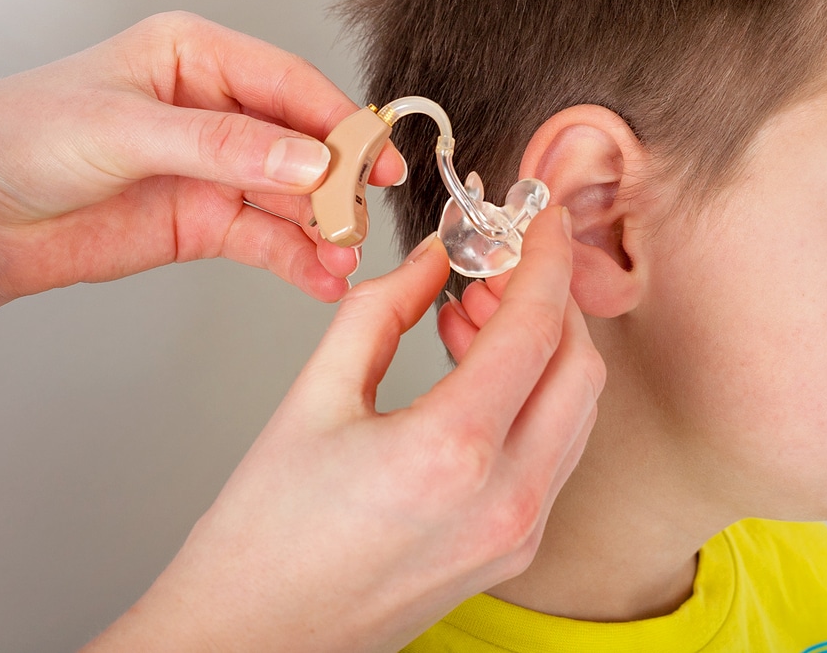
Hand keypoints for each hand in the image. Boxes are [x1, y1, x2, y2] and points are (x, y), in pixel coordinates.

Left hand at [0, 11, 403, 342]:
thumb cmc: (21, 139)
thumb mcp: (124, 129)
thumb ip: (222, 145)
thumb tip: (306, 159)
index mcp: (197, 57)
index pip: (289, 83)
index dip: (337, 120)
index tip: (370, 156)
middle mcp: (217, 110)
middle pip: (304, 142)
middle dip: (338, 181)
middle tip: (361, 213)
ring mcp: (217, 168)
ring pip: (295, 196)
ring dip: (324, 228)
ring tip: (342, 256)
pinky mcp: (208, 222)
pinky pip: (270, 240)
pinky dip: (299, 260)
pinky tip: (320, 276)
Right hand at [87, 207, 603, 652]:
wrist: (248, 646)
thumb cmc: (259, 544)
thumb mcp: (312, 401)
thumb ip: (381, 312)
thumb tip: (433, 260)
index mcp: (452, 454)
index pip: (535, 327)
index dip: (543, 257)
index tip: (538, 217)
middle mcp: (506, 500)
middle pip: (578, 367)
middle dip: (551, 300)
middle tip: (498, 263)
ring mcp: (518, 533)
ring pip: (577, 411)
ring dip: (544, 349)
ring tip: (474, 312)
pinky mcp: (514, 551)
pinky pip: (556, 452)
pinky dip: (534, 397)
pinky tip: (479, 369)